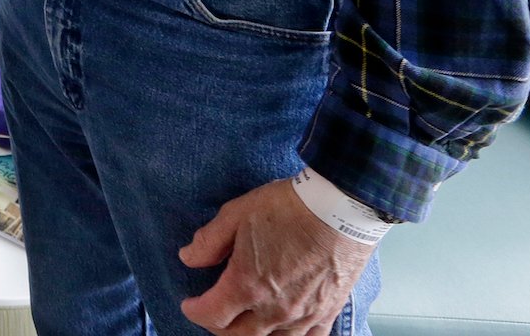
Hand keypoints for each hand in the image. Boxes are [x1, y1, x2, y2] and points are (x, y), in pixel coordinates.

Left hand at [178, 177, 374, 335]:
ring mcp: (304, 315)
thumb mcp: (236, 214)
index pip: (212, 315)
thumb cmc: (289, 208)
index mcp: (247, 285)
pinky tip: (281, 331)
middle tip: (213, 314)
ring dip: (250, 335)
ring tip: (242, 323)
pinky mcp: (328, 312)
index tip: (189, 304)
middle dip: (219, 327)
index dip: (195, 311)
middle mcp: (274, 309)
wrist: (340, 208)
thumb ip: (209, 241)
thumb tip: (188, 258)